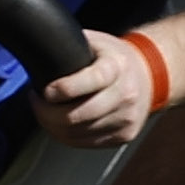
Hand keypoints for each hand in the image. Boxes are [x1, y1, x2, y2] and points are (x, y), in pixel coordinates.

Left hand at [37, 27, 174, 149]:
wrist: (149, 75)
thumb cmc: (111, 57)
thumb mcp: (94, 41)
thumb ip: (70, 45)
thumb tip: (37, 48)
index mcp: (117, 66)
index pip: (92, 80)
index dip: (65, 88)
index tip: (45, 90)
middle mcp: (126, 94)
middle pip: (81, 115)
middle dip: (48, 113)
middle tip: (36, 101)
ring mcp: (128, 118)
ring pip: (79, 133)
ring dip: (52, 126)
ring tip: (43, 111)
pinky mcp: (125, 135)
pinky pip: (86, 143)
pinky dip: (66, 136)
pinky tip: (57, 124)